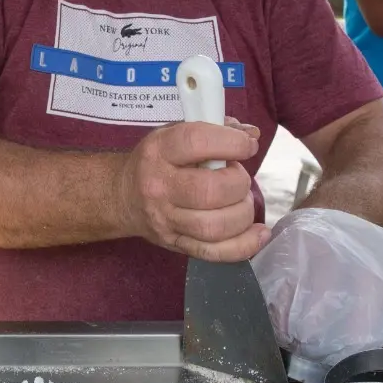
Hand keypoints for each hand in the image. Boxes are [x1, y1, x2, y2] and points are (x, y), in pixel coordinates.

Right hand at [119, 120, 267, 261]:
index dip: (231, 142)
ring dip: (242, 213)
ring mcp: (166, 220)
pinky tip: (259, 234)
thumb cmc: (157, 161)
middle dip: (238, 183)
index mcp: (158, 152)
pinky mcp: (176, 244)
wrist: (123, 196)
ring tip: (241, 201)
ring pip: (215, 226)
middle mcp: (159, 187)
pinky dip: (243, 245)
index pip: (196, 142)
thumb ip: (215, 129)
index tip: (247, 145)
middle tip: (237, 177)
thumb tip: (252, 134)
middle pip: (210, 191)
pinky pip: (214, 253)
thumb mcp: (175, 134)